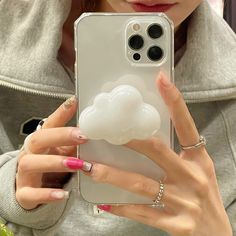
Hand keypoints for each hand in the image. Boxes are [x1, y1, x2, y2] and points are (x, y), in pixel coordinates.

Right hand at [16, 96, 88, 209]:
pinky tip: (63, 194)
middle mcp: (30, 153)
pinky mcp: (24, 192)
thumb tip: (96, 130)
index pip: (49, 123)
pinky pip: (31, 194)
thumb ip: (75, 141)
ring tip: (78, 164)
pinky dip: (46, 194)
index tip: (75, 102)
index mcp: (41, 140)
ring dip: (56, 162)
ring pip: (32, 163)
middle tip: (82, 136)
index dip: (61, 113)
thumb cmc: (49, 162)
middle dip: (60, 136)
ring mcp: (25, 172)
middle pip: (38, 139)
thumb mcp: (61, 149)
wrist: (31, 187)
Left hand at [83, 73, 231, 235]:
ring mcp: (184, 201)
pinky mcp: (175, 224)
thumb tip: (148, 138)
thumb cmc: (206, 197)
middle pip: (155, 150)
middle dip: (129, 140)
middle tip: (105, 133)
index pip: (186, 125)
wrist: (218, 235)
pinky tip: (103, 204)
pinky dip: (121, 207)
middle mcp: (192, 177)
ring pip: (141, 184)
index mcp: (198, 160)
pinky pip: (142, 212)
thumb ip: (177, 154)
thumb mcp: (199, 171)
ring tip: (90, 168)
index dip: (174, 101)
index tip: (161, 79)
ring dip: (113, 175)